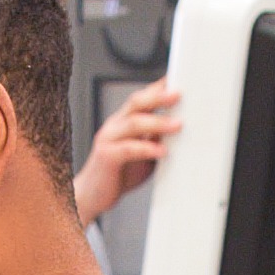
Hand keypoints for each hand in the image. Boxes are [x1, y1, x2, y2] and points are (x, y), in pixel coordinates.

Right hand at [73, 78, 181, 223]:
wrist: (93, 195)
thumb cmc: (120, 173)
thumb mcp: (144, 153)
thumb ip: (157, 139)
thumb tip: (181, 129)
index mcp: (124, 120)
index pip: (143, 97)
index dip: (159, 87)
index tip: (179, 78)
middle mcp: (115, 124)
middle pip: (137, 102)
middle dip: (159, 97)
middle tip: (179, 95)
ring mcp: (108, 138)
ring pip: (133, 122)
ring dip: (158, 122)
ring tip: (178, 125)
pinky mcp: (106, 156)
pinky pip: (128, 148)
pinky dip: (147, 149)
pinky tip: (161, 152)